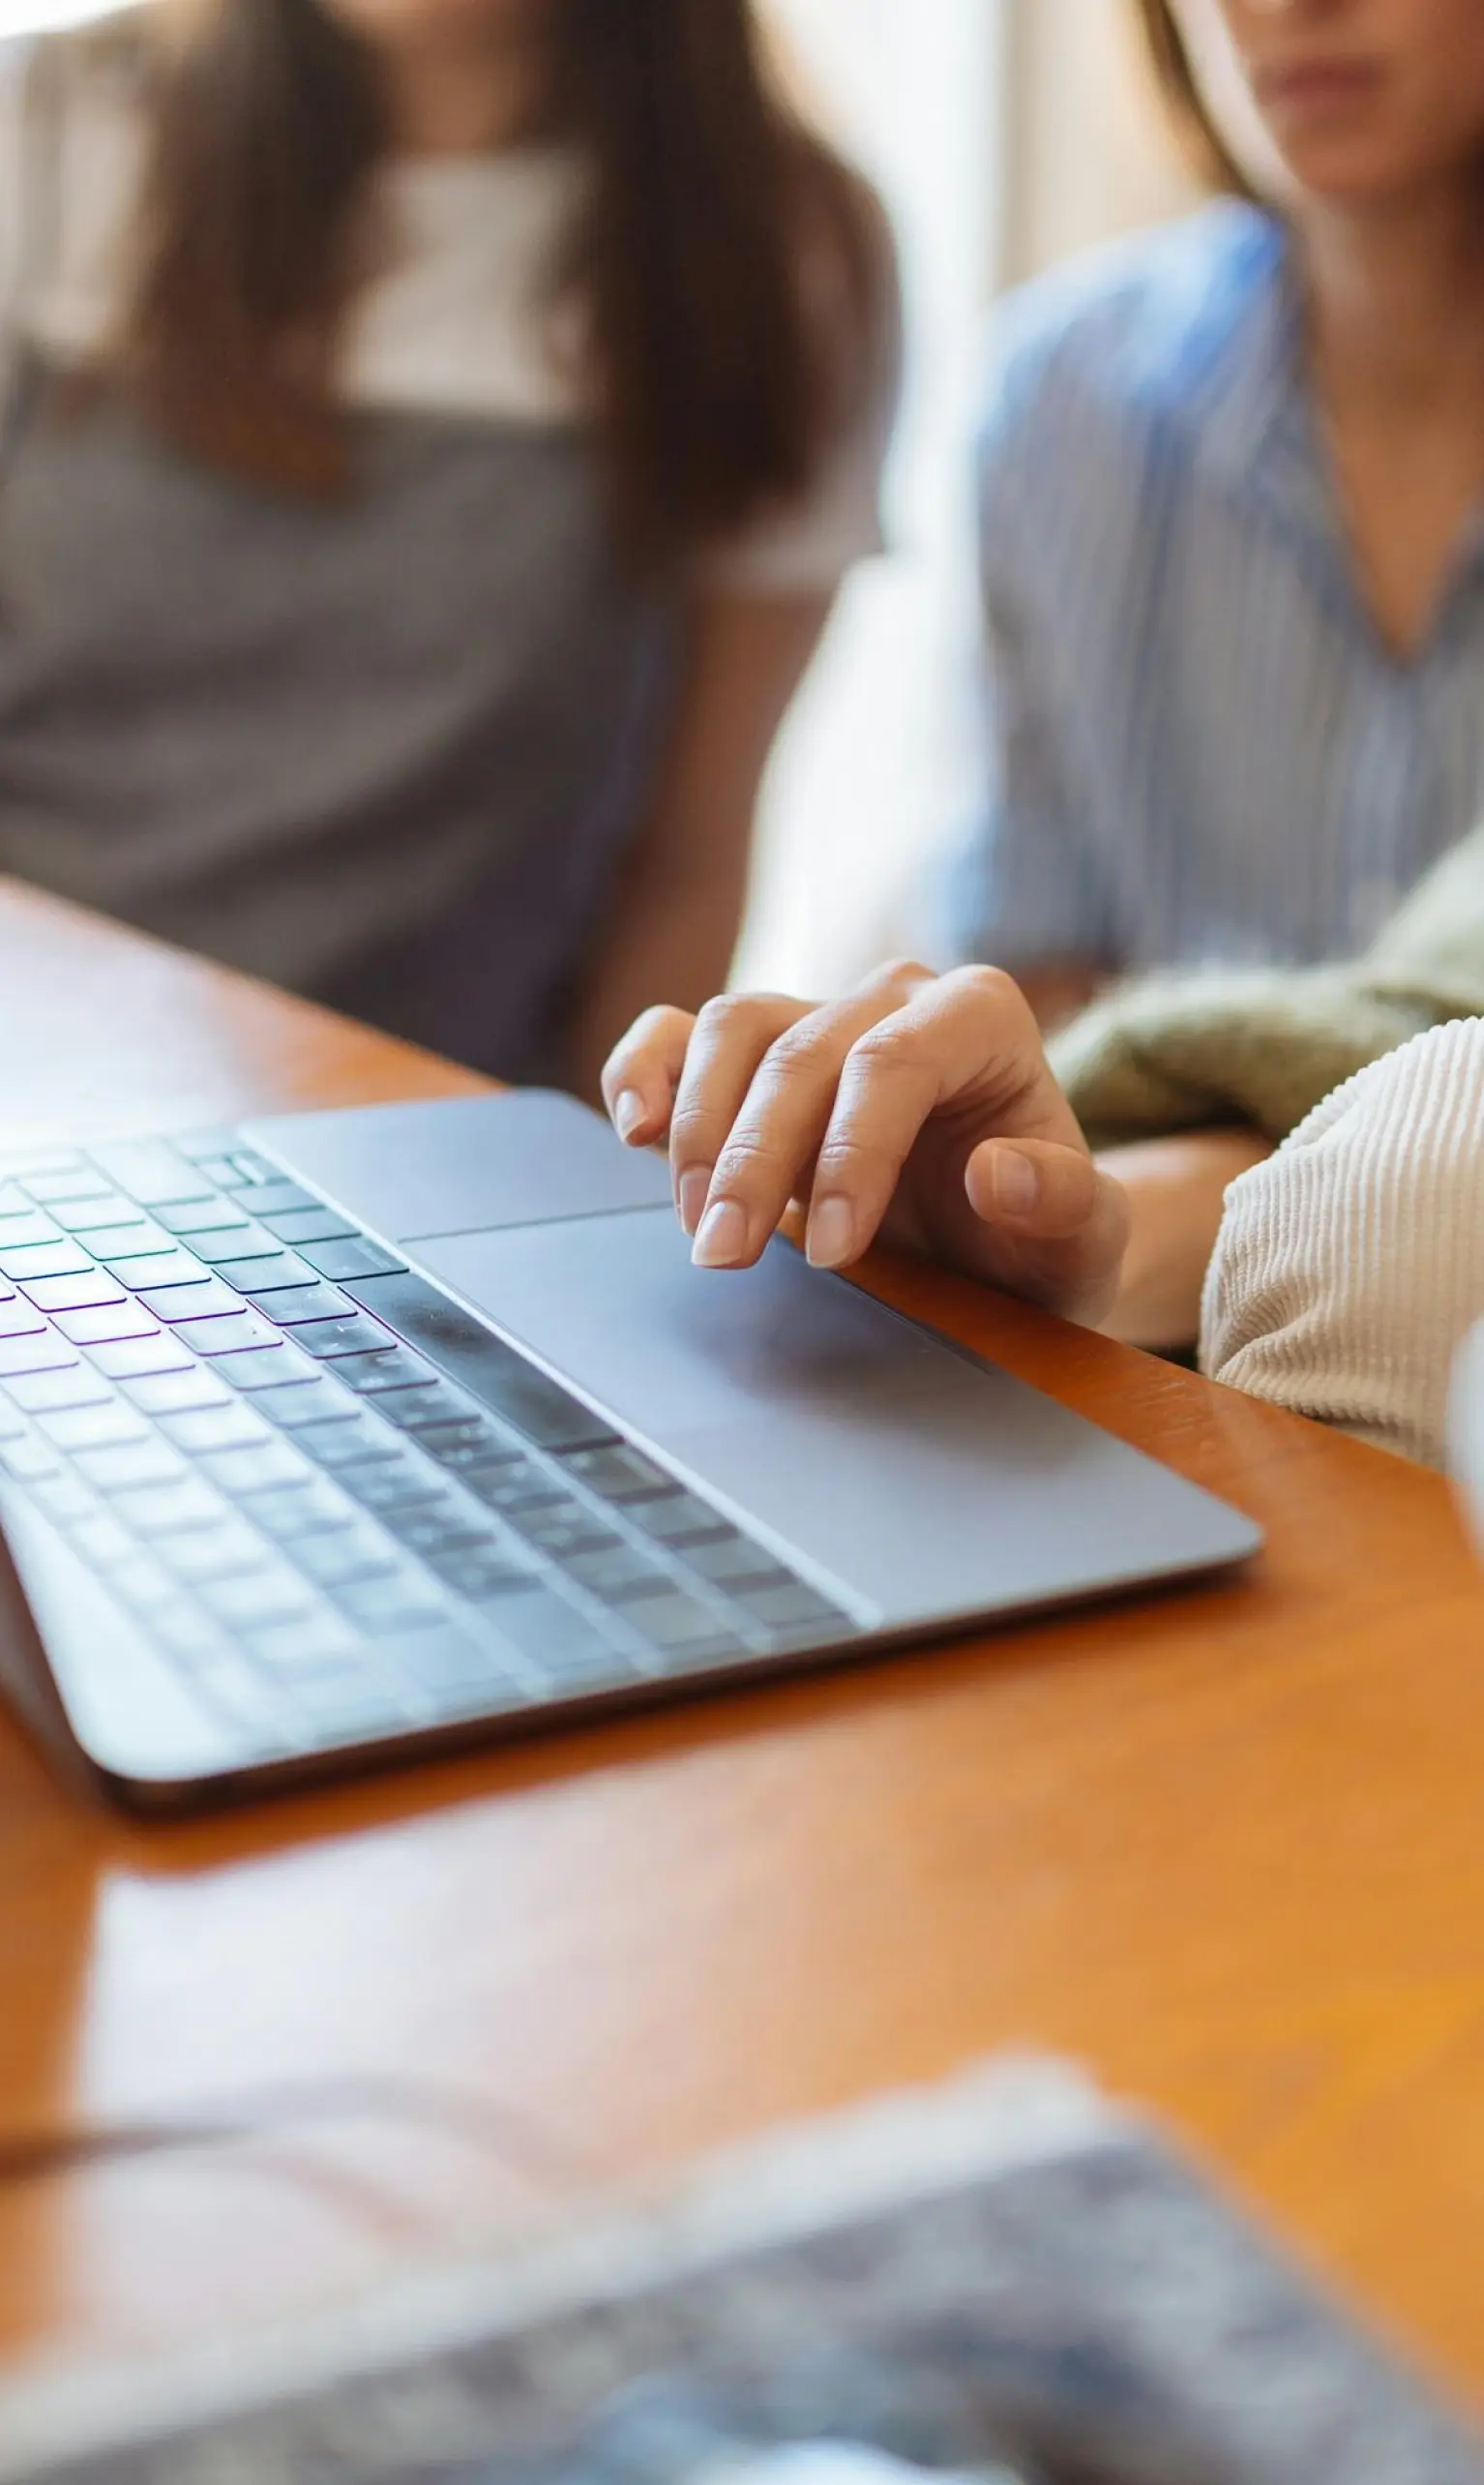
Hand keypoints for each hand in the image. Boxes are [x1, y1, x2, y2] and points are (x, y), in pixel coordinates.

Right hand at [601, 960, 1131, 1325]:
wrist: (1003, 1250)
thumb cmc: (1041, 1240)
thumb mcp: (1083, 1244)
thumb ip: (1066, 1206)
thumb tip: (997, 1172)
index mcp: (982, 1017)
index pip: (895, 1061)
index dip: (852, 1152)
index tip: (834, 1252)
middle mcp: (895, 998)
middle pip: (800, 1052)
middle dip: (756, 1160)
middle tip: (726, 1257)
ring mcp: (818, 1015)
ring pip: (731, 1028)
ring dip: (699, 1131)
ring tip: (698, 1226)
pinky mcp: (757, 1054)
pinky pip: (679, 1033)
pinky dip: (645, 1071)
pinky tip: (635, 1130)